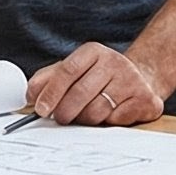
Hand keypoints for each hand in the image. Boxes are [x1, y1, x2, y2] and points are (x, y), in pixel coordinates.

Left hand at [23, 43, 165, 125]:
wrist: (142, 77)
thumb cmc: (100, 76)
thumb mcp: (74, 70)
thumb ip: (48, 79)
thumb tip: (30, 94)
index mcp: (93, 52)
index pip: (67, 71)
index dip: (51, 92)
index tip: (40, 109)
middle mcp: (115, 62)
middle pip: (81, 93)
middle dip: (65, 111)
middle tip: (61, 119)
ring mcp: (132, 81)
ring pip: (97, 111)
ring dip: (86, 119)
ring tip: (88, 114)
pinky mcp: (146, 100)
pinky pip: (116, 120)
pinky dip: (108, 123)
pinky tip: (110, 114)